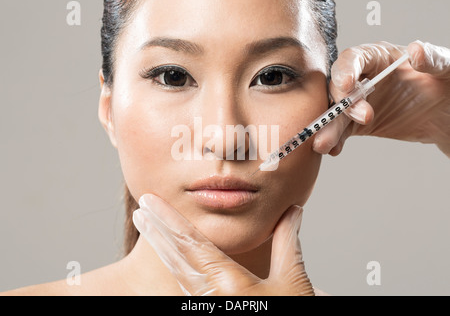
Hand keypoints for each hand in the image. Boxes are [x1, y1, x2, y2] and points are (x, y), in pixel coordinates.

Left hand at [132, 194, 313, 295]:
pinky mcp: (204, 312)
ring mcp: (204, 307)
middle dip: (156, 231)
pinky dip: (174, 268)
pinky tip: (169, 257)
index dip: (169, 220)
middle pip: (175, 257)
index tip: (150, 202)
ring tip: (146, 225)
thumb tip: (292, 211)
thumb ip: (287, 243)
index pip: (191, 243)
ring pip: (176, 273)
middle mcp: (209, 296)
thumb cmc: (291, 314)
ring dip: (161, 247)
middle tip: (140, 209)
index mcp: (228, 282)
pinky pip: (184, 289)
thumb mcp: (292, 281)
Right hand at [313, 41, 449, 156]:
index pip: (354, 58)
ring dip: (328, 128)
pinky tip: (333, 149)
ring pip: (336, 113)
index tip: (347, 86)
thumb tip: (416, 51)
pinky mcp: (358, 124)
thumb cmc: (447, 84)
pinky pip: (342, 131)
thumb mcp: (447, 68)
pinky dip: (335, 140)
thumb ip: (433, 59)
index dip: (346, 70)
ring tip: (324, 144)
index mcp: (379, 57)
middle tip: (362, 119)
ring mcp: (358, 102)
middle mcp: (363, 78)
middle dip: (342, 104)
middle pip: (339, 87)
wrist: (447, 115)